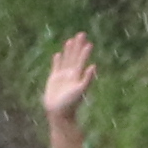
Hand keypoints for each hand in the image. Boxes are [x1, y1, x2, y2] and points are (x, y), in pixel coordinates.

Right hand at [40, 29, 95, 147]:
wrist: (58, 113)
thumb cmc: (70, 104)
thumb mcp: (80, 91)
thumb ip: (87, 79)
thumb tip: (93, 66)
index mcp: (77, 76)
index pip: (81, 60)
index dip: (84, 52)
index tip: (88, 42)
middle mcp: (71, 75)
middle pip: (74, 57)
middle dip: (77, 46)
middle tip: (81, 34)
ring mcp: (62, 77)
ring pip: (66, 60)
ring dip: (68, 51)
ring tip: (70, 40)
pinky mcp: (53, 80)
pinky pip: (56, 68)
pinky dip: (57, 61)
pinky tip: (58, 55)